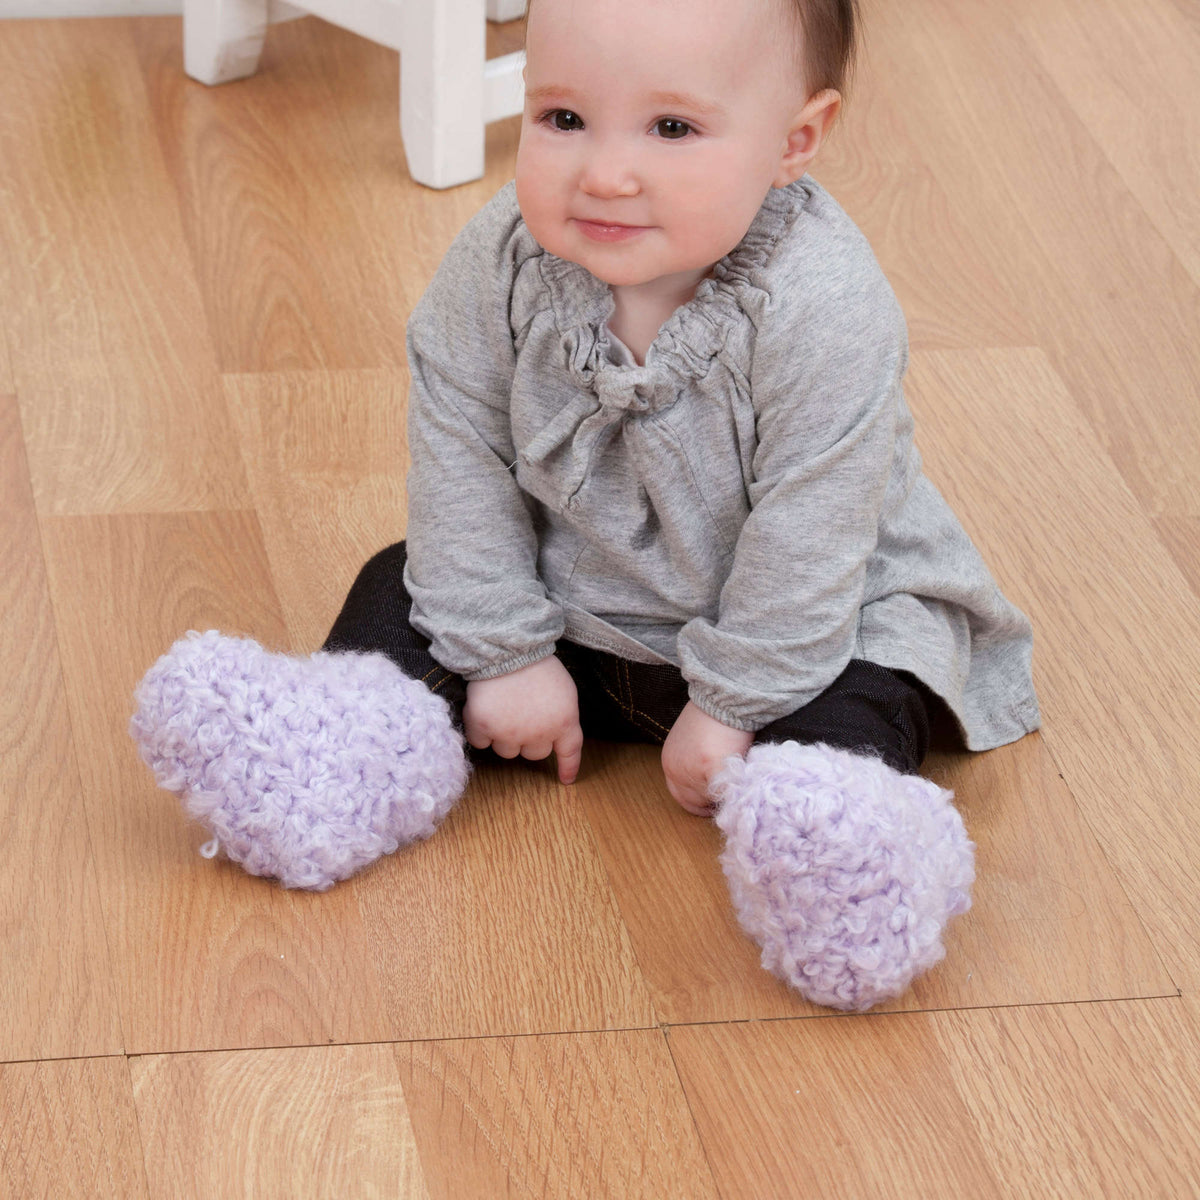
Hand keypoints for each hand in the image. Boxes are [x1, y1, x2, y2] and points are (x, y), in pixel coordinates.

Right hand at [464, 656, 583, 783]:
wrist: (506, 647)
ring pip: (506, 751)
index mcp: (564, 721)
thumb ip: (561, 714)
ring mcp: (510, 733)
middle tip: (522, 713)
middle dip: (528, 739)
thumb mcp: (563, 689)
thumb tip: (555, 735)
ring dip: (503, 735)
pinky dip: (480, 730)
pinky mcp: (483, 728)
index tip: (566, 779)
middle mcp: (539, 733)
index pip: (570, 752)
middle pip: (533, 754)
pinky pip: (480, 742)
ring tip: (502, 706)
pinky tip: (484, 708)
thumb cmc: (535, 663)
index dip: (568, 767)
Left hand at [661, 701, 753, 815]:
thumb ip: (695, 764)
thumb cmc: (716, 715)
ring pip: (713, 799)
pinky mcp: (710, 769)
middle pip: (695, 802)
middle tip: (733, 793)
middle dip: (714, 801)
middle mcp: (675, 769)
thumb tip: (711, 786)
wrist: (724, 697)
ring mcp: (690, 771)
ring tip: (740, 778)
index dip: (700, 802)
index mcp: (670, 762)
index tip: (717, 802)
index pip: (681, 796)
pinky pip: (726, 792)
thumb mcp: (694, 743)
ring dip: (727, 793)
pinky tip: (745, 778)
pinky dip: (737, 788)